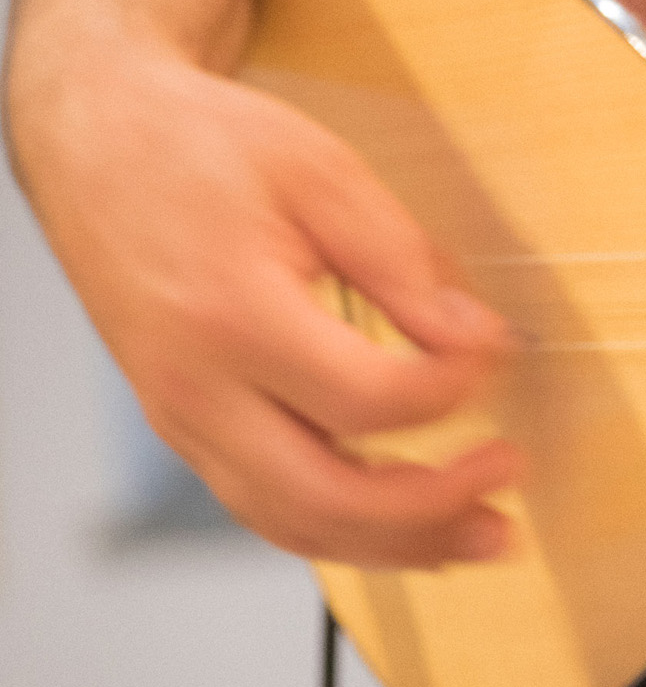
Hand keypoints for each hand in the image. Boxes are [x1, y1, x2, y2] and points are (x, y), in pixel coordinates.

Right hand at [8, 0, 518, 567]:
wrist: (96, 141)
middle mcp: (197, 388)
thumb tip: (474, 338)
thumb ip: (403, 264)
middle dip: (434, 510)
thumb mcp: (321, 174)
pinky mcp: (186, 429)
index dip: (451, 388)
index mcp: (232, 317)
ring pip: (294, 524)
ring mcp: (184, 420)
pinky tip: (408, 526)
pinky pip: (268, 508)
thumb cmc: (200, 147)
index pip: (367, 400)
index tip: (494, 352)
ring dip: (398, 545)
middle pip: (326, 498)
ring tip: (481, 535)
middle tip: (508, 484)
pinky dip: (345, 531)